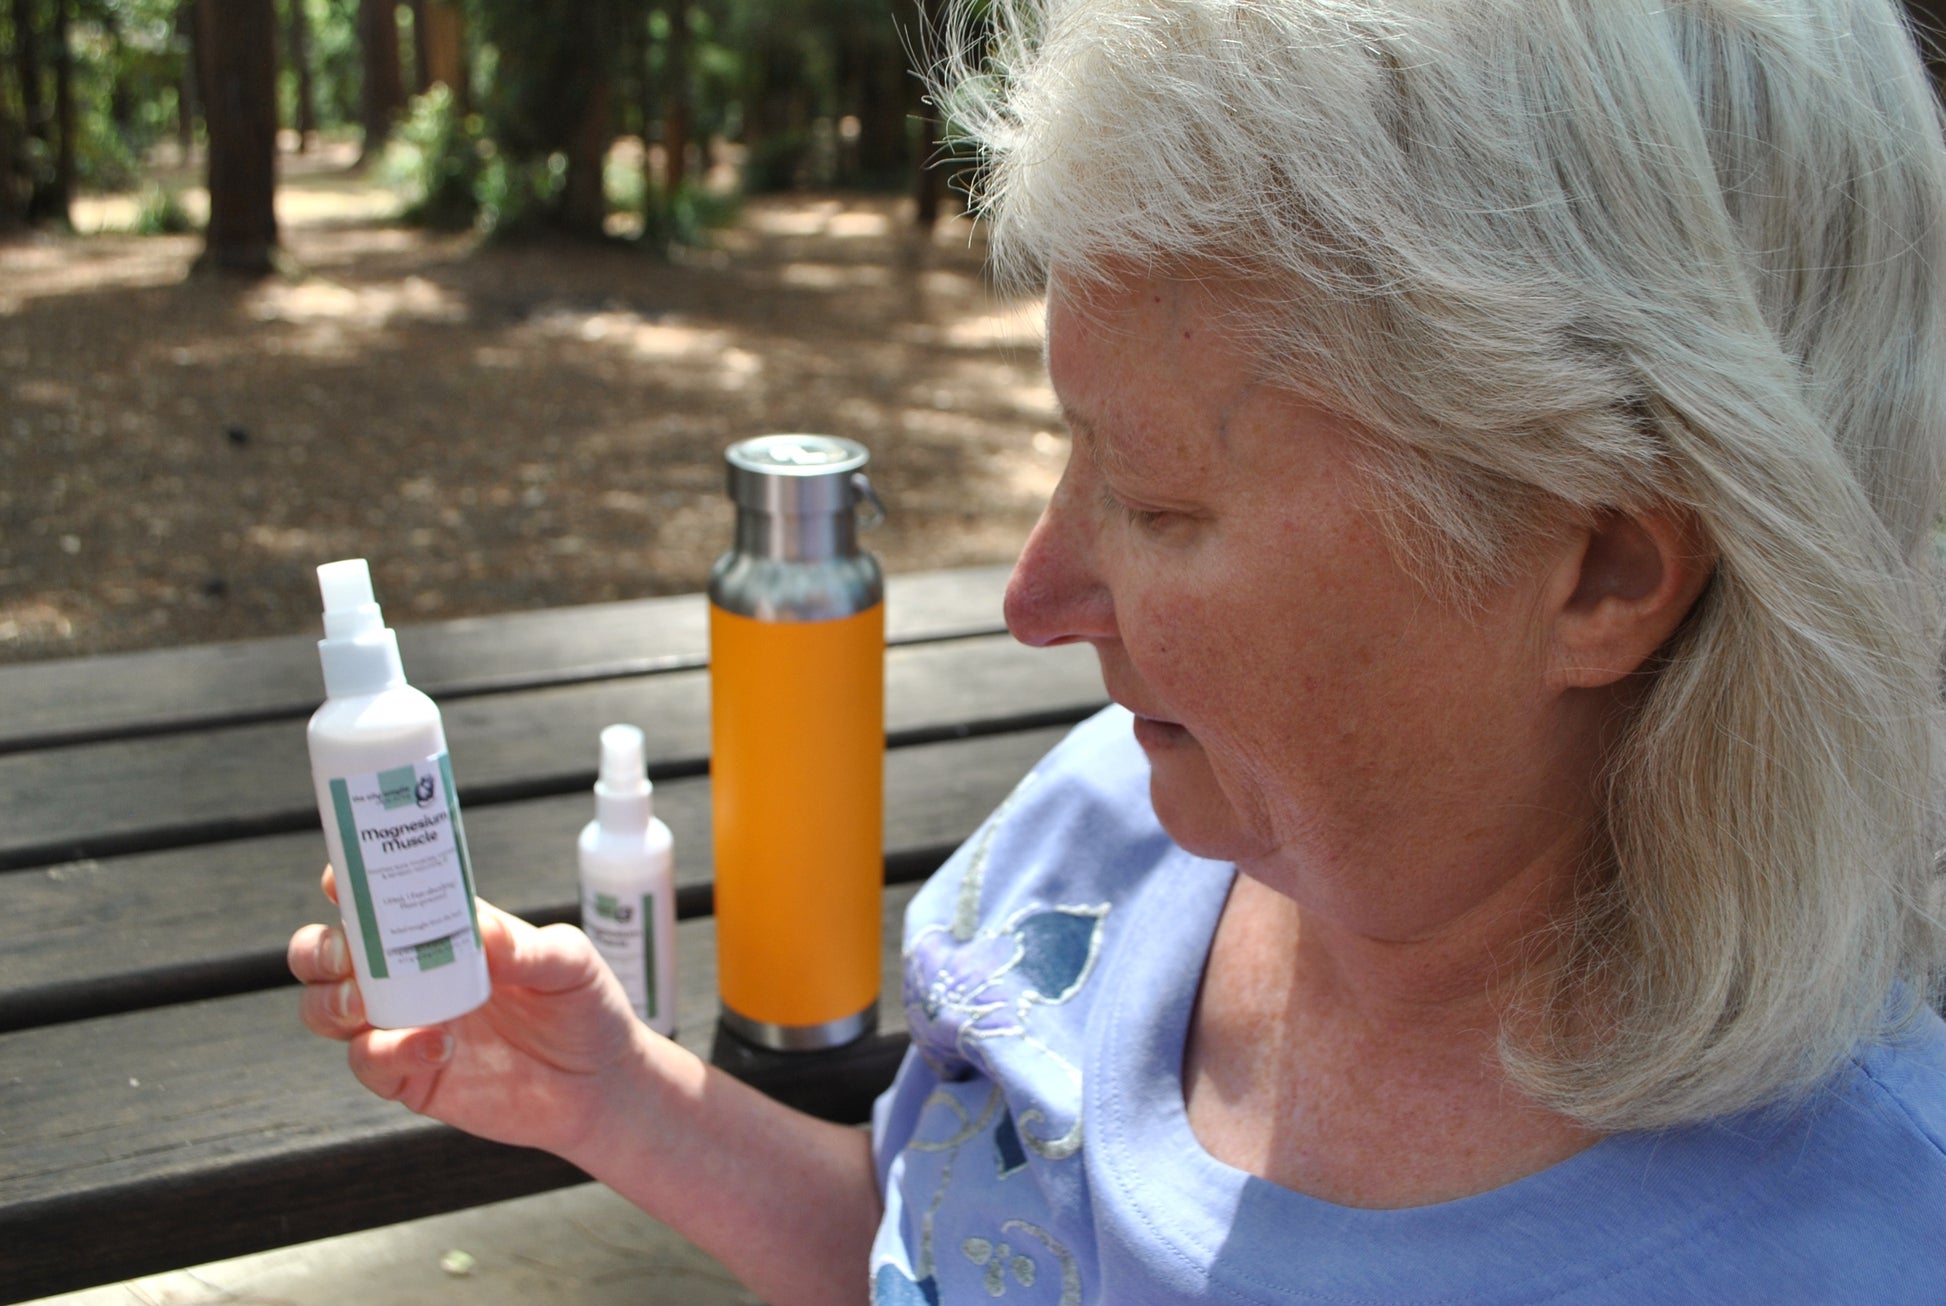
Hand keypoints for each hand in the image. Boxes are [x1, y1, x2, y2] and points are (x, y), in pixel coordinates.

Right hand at [288, 866, 649, 1159]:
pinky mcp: (409, 1077)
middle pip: (326, 952)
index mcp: (442, 930)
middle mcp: (410, 974)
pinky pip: (368, 1064)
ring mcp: (403, 1025)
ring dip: (333, 1002)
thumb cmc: (584, 1006)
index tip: (337, 879)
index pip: (378, 897)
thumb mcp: (570, 964)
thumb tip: (482, 930)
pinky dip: (386, 1054)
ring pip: (326, 1008)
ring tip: (369, 1005)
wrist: (600, 1084)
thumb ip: (527, 948)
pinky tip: (433, 1047)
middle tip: (349, 954)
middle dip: (320, 948)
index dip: (348, 883)